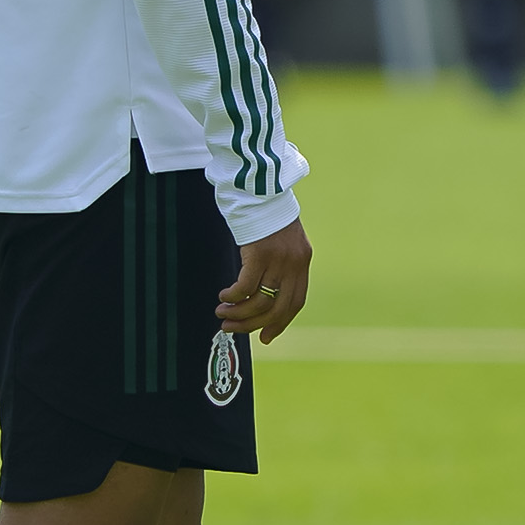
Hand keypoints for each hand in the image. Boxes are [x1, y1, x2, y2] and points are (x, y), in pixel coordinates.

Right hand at [219, 219, 310, 342]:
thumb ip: (281, 265)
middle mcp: (294, 264)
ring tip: (222, 314)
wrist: (263, 189)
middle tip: (233, 328)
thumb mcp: (284, 242)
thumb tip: (263, 294)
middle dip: (253, 324)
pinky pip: (245, 286)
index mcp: (302, 262)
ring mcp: (278, 260)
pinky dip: (233, 296)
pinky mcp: (259, 254)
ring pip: (259, 301)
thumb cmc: (268, 215)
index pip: (295, 303)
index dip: (280, 322)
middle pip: (277, 308)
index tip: (265, 336)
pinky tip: (223, 296)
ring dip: (238, 313)